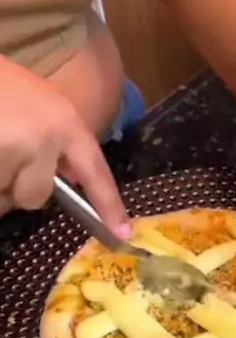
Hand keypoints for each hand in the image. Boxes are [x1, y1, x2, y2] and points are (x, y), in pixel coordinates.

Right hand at [0, 56, 129, 236]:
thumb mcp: (40, 104)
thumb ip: (58, 143)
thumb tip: (71, 179)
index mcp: (64, 122)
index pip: (94, 170)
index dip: (108, 203)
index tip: (121, 232)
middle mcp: (43, 138)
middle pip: (36, 196)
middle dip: (16, 186)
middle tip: (4, 154)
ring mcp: (13, 148)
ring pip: (4, 197)